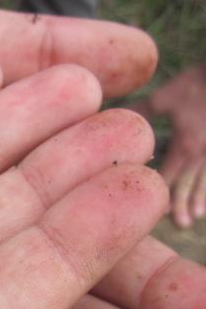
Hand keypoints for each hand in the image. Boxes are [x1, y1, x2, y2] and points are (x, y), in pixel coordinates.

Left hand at [146, 66, 205, 227]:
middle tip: (179, 224)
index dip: (157, 192)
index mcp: (185, 146)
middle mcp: (202, 153)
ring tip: (197, 217)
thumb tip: (112, 121)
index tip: (148, 210)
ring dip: (200, 198)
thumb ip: (141, 113)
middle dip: (182, 204)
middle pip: (189, 184)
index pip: (167, 176)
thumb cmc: (197, 83)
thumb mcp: (165, 97)